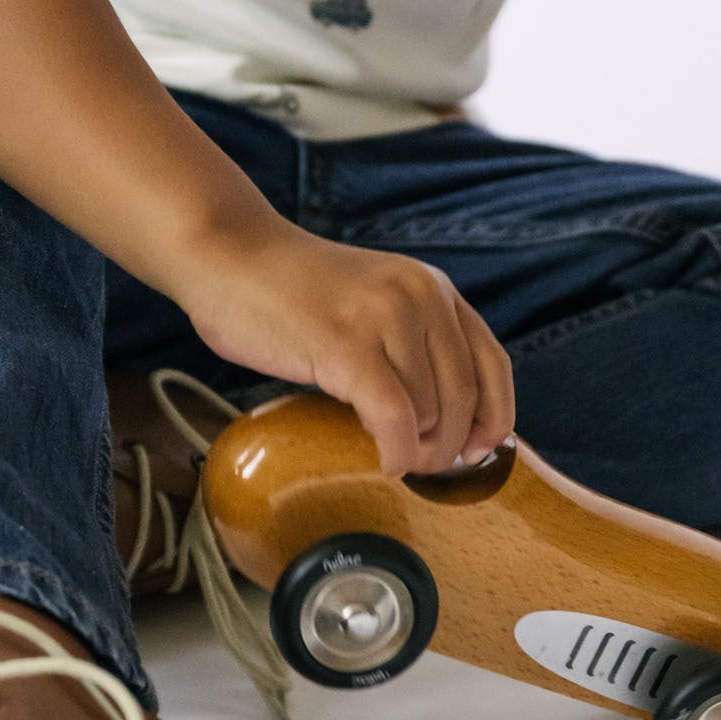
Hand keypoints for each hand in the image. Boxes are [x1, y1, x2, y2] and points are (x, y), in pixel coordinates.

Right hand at [169, 212, 515, 478]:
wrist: (225, 253)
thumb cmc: (288, 292)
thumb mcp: (371, 302)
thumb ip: (410, 342)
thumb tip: (446, 423)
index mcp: (431, 287)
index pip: (492, 364)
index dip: (495, 418)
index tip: (476, 452)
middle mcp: (419, 296)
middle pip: (465, 397)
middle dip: (450, 446)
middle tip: (421, 466)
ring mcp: (384, 318)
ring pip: (431, 413)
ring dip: (418, 451)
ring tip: (394, 457)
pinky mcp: (346, 346)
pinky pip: (394, 418)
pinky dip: (397, 452)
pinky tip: (385, 462)